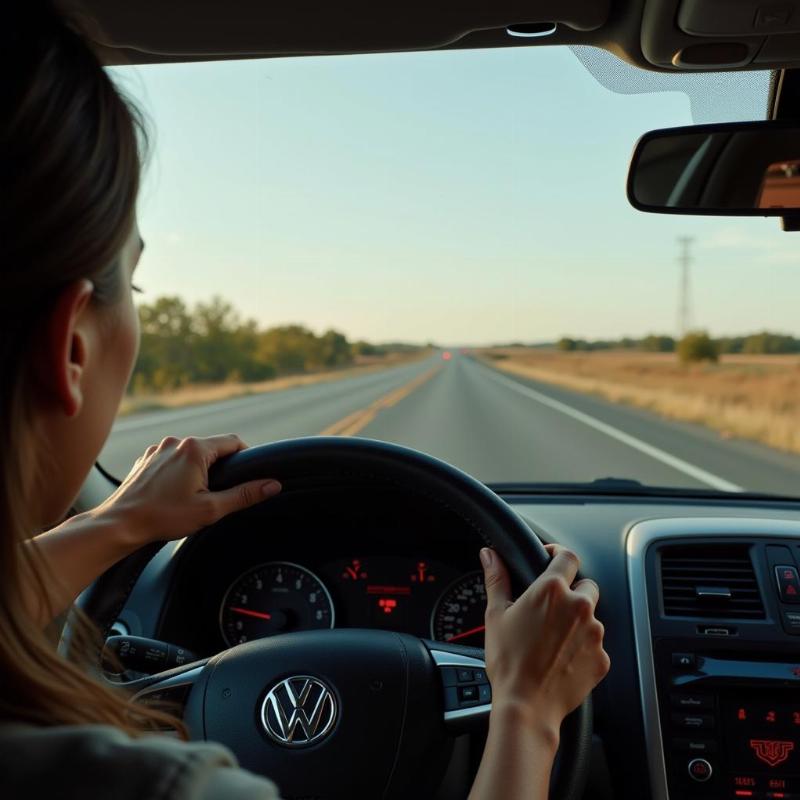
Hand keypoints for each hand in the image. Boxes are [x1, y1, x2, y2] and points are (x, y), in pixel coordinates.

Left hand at [94, 434, 280, 544]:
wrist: (119, 524)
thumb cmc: (163, 517)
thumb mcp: (211, 509)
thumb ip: (244, 495)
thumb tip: (272, 485)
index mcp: (194, 449)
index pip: (234, 442)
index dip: (247, 457)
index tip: (249, 475)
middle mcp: (176, 442)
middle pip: (212, 447)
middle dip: (221, 467)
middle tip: (221, 492)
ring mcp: (158, 449)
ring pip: (191, 453)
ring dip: (200, 469)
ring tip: (196, 495)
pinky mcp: (146, 459)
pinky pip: (172, 459)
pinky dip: (180, 471)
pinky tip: (176, 493)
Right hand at [480, 543, 609, 741]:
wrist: (527, 706)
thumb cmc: (508, 662)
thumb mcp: (495, 615)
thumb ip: (496, 579)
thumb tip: (489, 555)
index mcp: (552, 590)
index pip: (567, 556)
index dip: (558, 554)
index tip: (551, 559)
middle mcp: (579, 607)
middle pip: (585, 585)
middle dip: (571, 592)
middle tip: (550, 609)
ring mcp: (594, 633)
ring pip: (591, 616)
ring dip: (577, 621)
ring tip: (552, 639)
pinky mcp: (602, 658)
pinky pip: (595, 644)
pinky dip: (582, 647)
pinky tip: (561, 658)